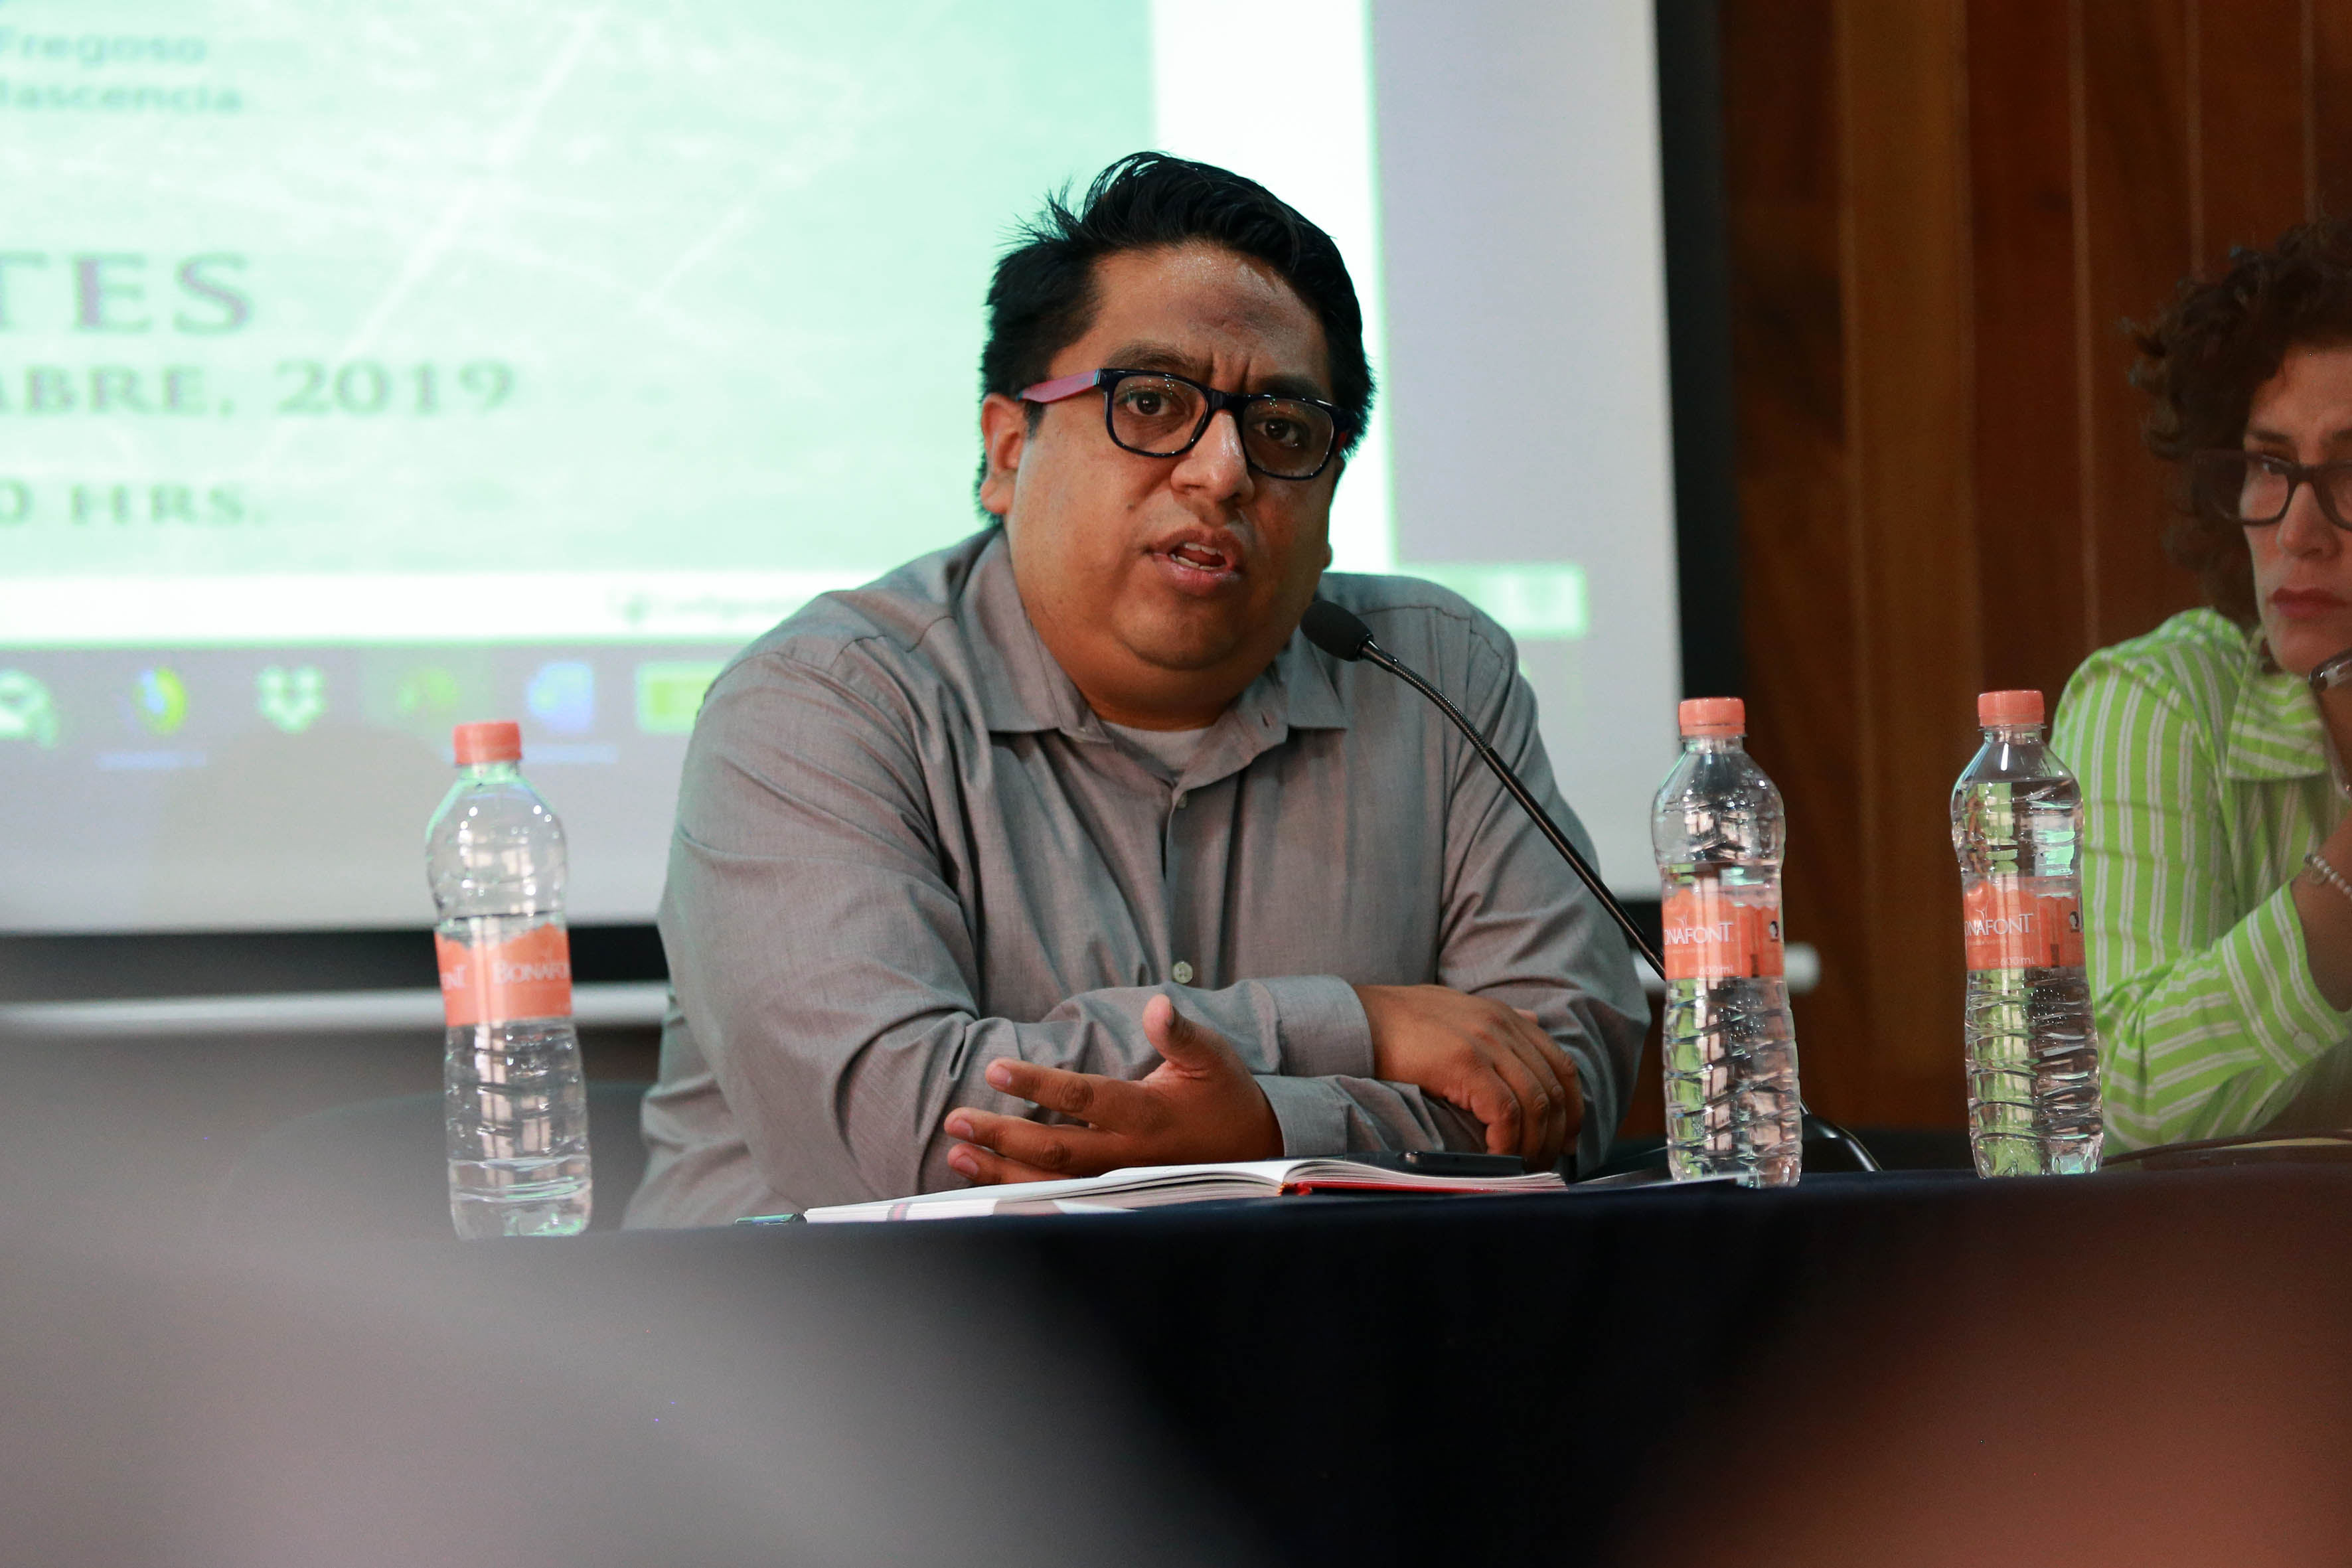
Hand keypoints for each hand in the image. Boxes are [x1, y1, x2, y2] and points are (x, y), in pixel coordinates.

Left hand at [943, 994, 1281, 1184]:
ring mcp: (1120, 1184)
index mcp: (1147, 1115)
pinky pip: (1062, 1203)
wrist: (1255, 1151)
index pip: (1083, 1099)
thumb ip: (1180, 1033)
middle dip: (1001, 1137)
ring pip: (1052, 1185)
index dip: (1036, 1086)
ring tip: (957, 1156)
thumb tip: (1158, 1006)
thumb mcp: (1211, 1055)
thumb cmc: (1225, 1095)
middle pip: (1055, 1151)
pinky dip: (1022, 1198)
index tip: (995, 1070)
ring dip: (1001, 1173)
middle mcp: (1129, 1156)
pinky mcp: (1116, 1200)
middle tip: (956, 1120)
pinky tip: (988, 1187)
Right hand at [1352, 984, 1581, 1166]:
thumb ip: (1497, 1021)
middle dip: (1555, 1135)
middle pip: (1554, 1089)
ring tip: (1520, 1167)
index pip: (1560, 1065)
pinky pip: (1505, 1112)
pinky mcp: (1464, 1062)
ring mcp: (1485, 1042)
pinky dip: (1508, 1142)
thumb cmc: (1398, 1022)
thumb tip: (1535, 1022)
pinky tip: (1497, 1158)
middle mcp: (1502, 1026)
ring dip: (1534, 1144)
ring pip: (1536, 1104)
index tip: (1565, 1138)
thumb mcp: (1457, 1009)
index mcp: (1504, 1016)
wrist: (1355, 1017)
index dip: (1571, 1107)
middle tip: (1542, 1163)